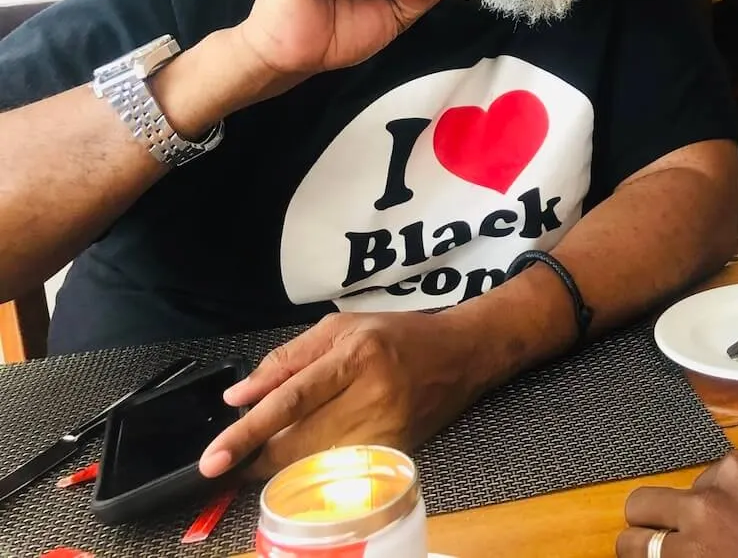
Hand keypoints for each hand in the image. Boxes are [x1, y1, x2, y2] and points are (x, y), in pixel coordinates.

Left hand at [199, 311, 480, 479]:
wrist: (461, 355)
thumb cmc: (397, 335)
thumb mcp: (339, 328)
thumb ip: (286, 360)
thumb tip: (238, 397)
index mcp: (357, 357)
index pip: (291, 400)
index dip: (248, 431)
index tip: (213, 458)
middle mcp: (373, 397)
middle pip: (298, 441)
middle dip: (256, 456)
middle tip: (230, 459)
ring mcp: (387, 431)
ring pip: (315, 463)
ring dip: (282, 464)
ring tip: (267, 453)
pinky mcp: (394, 453)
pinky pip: (339, 470)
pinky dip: (312, 468)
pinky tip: (305, 457)